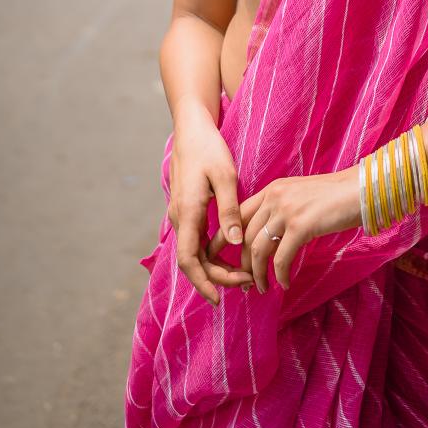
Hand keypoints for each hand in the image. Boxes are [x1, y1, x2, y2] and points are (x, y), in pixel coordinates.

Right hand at [169, 104, 253, 305]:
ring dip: (216, 266)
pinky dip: (213, 252)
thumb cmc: (209, 149)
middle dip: (218, 278)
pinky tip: (232, 253)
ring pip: (195, 252)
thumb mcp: (225, 177)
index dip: (203, 283)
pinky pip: (197, 239)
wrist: (191, 128)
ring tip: (244, 273)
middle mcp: (180, 219)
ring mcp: (182, 215)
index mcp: (187, 213)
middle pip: (194, 262)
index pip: (189, 261)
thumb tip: (234, 243)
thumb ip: (229, 210)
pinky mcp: (187, 210)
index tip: (220, 299)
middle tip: (248, 283)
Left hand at [206, 167, 360, 294]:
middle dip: (241, 264)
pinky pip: (281, 258)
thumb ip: (281, 208)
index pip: (237, 215)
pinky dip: (280, 275)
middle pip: (244, 236)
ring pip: (258, 249)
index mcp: (272, 189)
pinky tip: (284, 284)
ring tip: (261, 288)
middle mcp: (274, 197)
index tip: (220, 259)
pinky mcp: (301, 226)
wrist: (361, 188)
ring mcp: (287, 210)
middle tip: (244, 282)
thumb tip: (269, 235)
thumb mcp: (300, 195)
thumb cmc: (335, 196)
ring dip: (257, 274)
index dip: (226, 240)